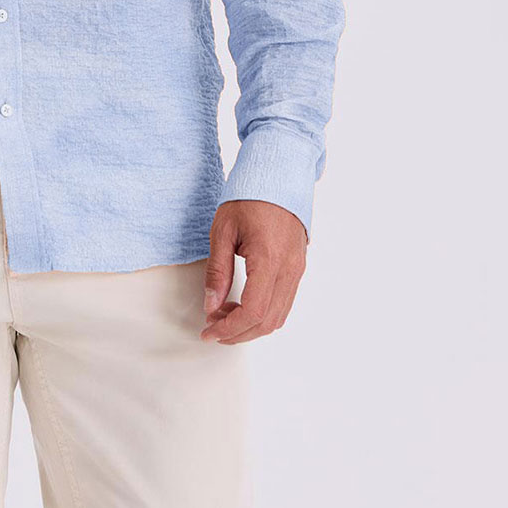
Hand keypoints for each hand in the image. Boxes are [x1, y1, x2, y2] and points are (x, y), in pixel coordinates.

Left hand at [200, 199, 307, 342]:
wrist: (279, 174)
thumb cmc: (249, 197)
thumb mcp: (223, 230)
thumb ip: (218, 271)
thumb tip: (211, 306)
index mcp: (269, 259)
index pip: (254, 312)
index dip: (230, 329)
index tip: (209, 331)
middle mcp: (289, 270)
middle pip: (268, 321)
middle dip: (238, 332)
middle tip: (212, 327)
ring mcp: (297, 270)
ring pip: (279, 316)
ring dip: (251, 325)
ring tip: (223, 314)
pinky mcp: (298, 267)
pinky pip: (284, 302)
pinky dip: (263, 313)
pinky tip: (241, 303)